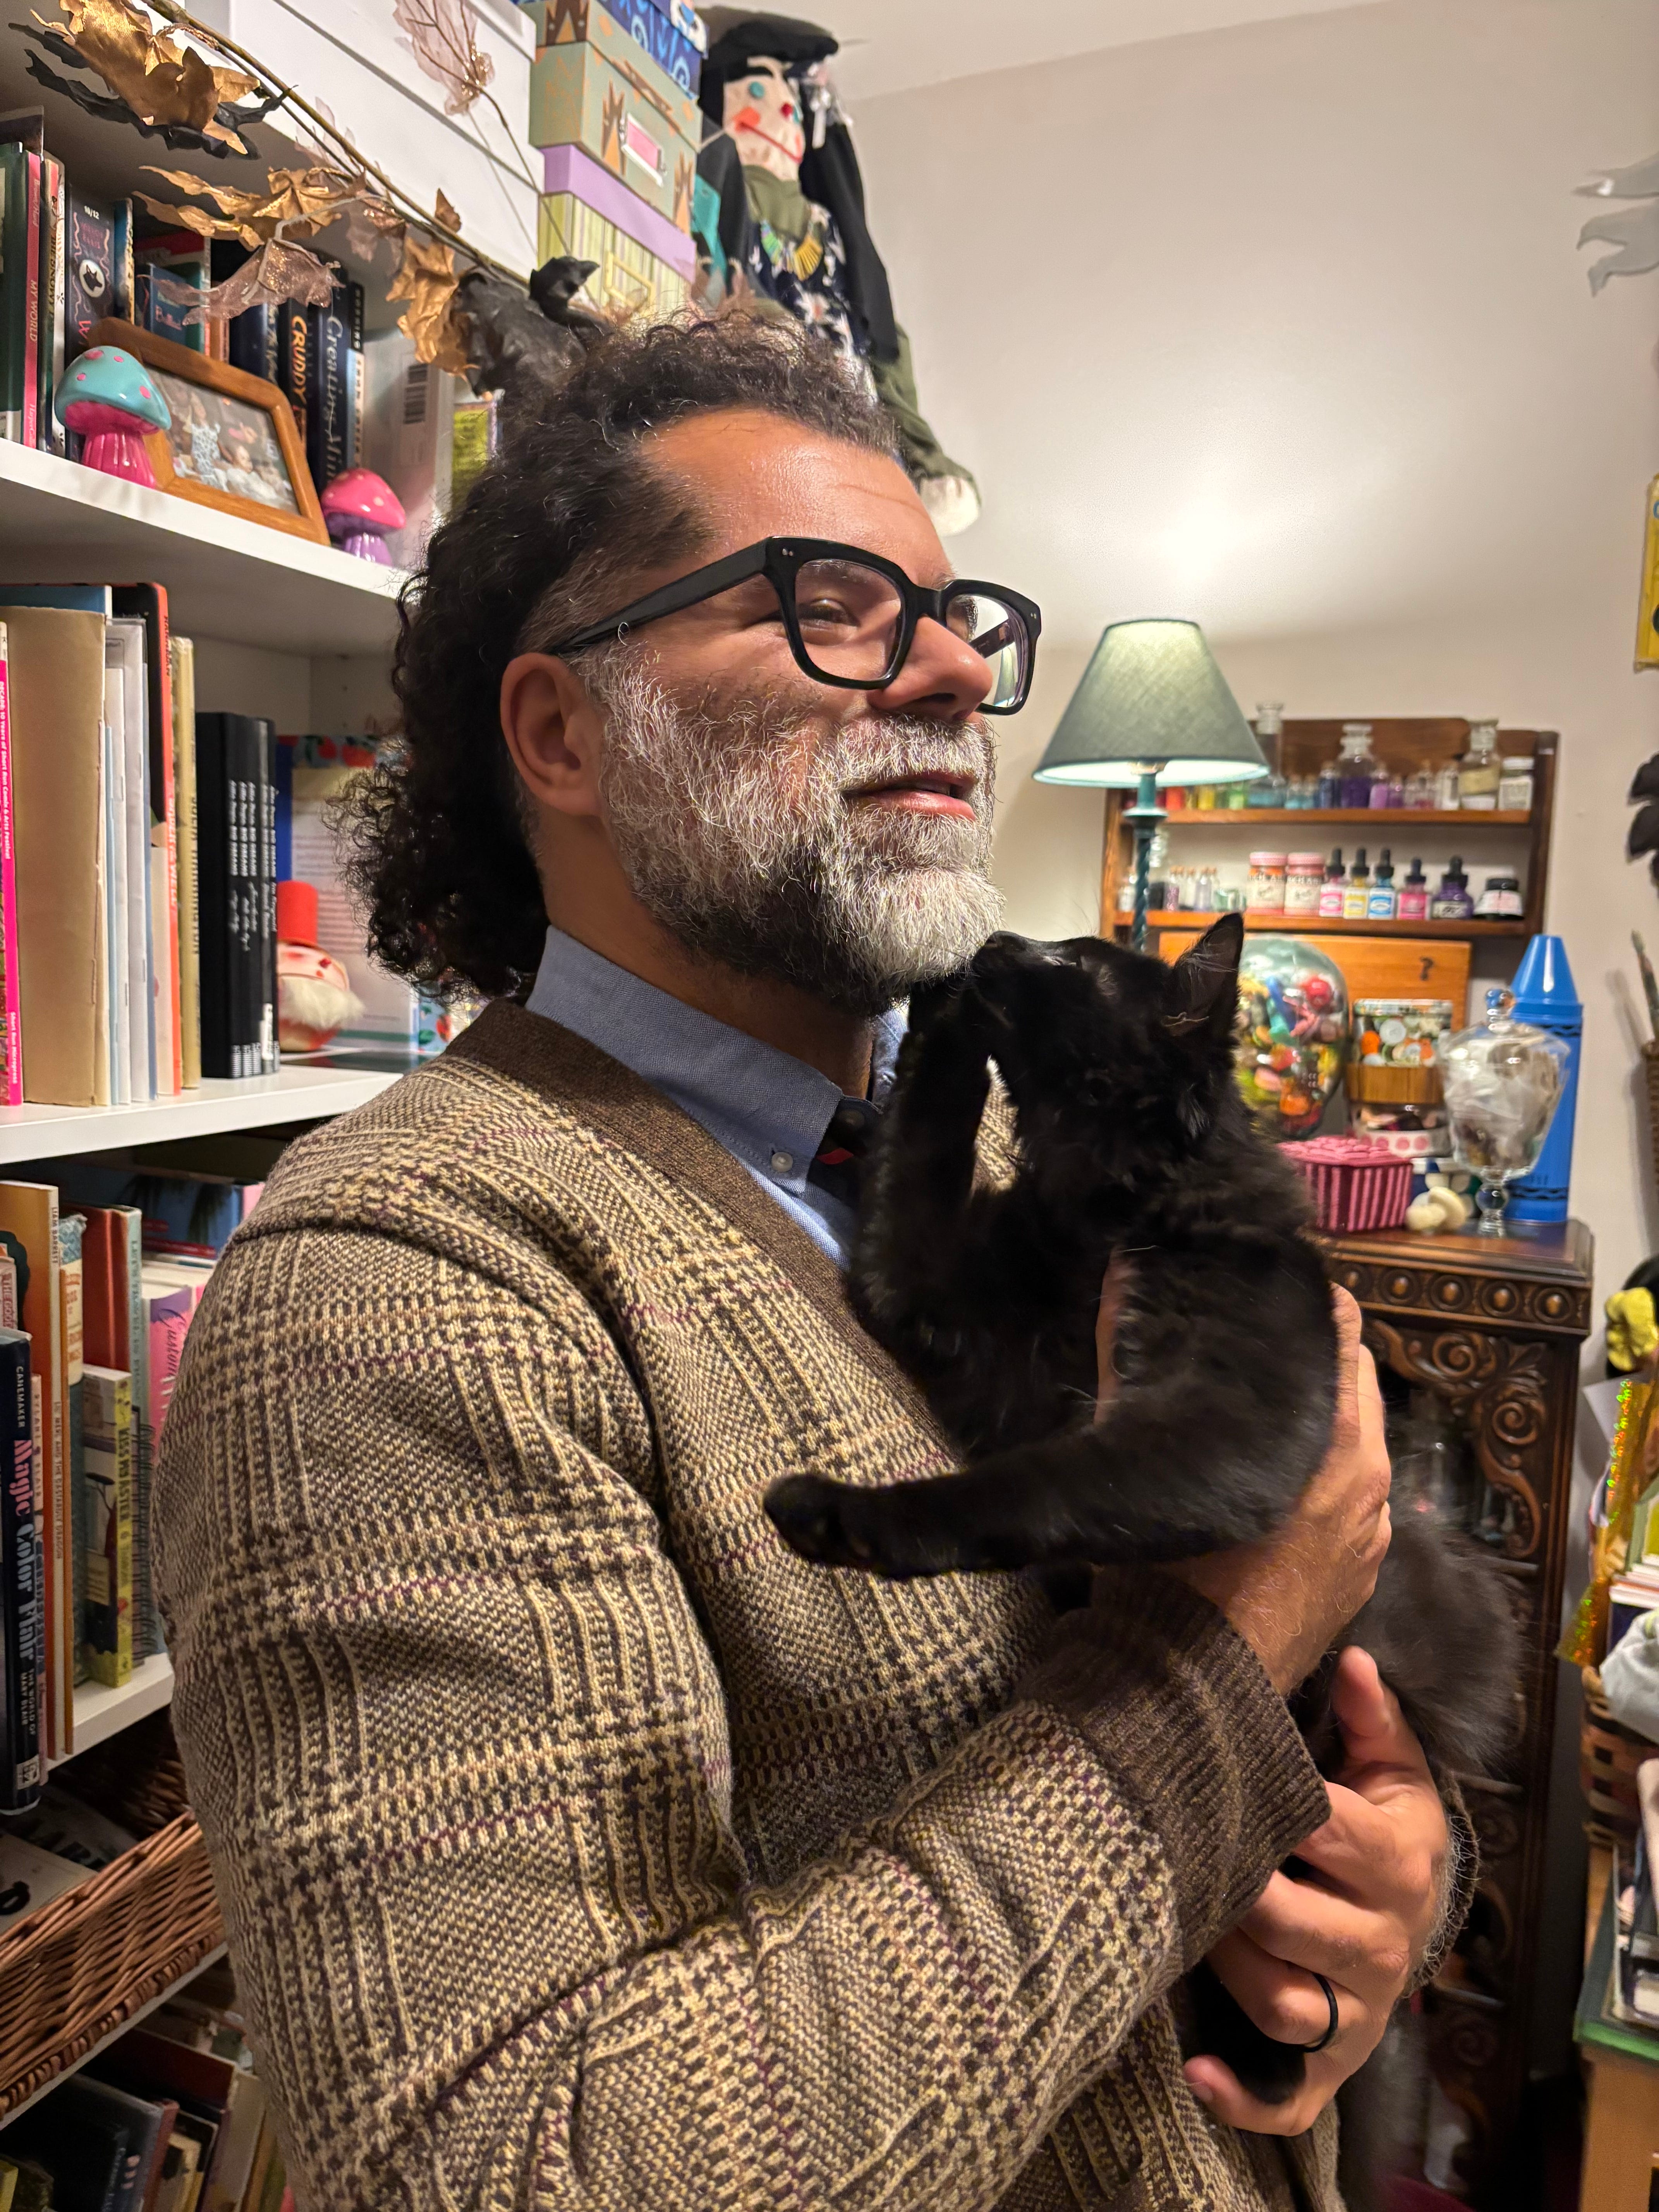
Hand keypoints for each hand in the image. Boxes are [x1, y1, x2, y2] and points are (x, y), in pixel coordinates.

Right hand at [1166, 1288, 1390, 1692]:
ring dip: (1321, 1419)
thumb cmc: (1169, 1573)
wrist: (1194, 1693)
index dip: (1310, 1309)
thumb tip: (1127, 1276)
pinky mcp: (1361, 1575)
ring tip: (1262, 1410)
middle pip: (1356, 1388)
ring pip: (1359, 1444)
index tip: (1273, 1293)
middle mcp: (1371, 1484)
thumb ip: (1134, 1358)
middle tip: (1259, 1347)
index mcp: (1338, 1445)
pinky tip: (1274, 1479)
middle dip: (1315, 1362)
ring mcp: (1371, 1534)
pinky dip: (1325, 1474)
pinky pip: (1354, 1499)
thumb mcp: (1146, 1457)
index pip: (1344, 1339)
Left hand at [1185, 1646, 1449, 2131]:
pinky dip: (1242, 2094)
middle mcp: (1382, 1945)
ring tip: (1180, 1923)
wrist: (1420, 1918)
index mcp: (1396, 1862)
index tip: (1213, 1779)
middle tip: (1182, 1851)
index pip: (1320, 1831)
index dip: (1263, 1806)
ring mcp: (1357, 2013)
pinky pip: (1290, 2098)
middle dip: (1229, 1886)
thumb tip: (1349, 1657)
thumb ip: (1370, 1716)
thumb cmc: (1386, 1829)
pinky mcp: (1333, 2067)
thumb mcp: (1393, 1769)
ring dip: (1222, 1965)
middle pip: (1286, 1921)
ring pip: (1281, 2002)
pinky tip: (1195, 2070)